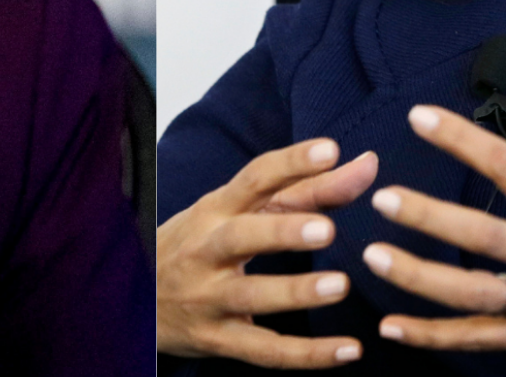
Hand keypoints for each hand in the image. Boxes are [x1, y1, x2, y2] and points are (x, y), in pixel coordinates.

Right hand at [158, 138, 379, 366]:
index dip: (290, 163)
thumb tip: (367, 165)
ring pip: (250, 297)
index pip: (253, 179)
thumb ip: (308, 189)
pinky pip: (264, 351)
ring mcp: (208, 298)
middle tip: (326, 229)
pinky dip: (307, 355)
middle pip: (240, 237)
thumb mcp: (240, 212)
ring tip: (339, 285)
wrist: (138, 298)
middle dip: (282, 232)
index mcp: (216, 210)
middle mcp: (207, 250)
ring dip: (294, 292)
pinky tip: (348, 351)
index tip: (330, 150)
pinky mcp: (217, 340)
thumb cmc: (201, 244)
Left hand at [362, 84, 505, 369]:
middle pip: (481, 236)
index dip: (462, 139)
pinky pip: (481, 339)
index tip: (419, 117)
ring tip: (375, 257)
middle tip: (384, 198)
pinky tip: (393, 328)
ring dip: (419, 278)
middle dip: (428, 216)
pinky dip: (435, 337)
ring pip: (472, 293)